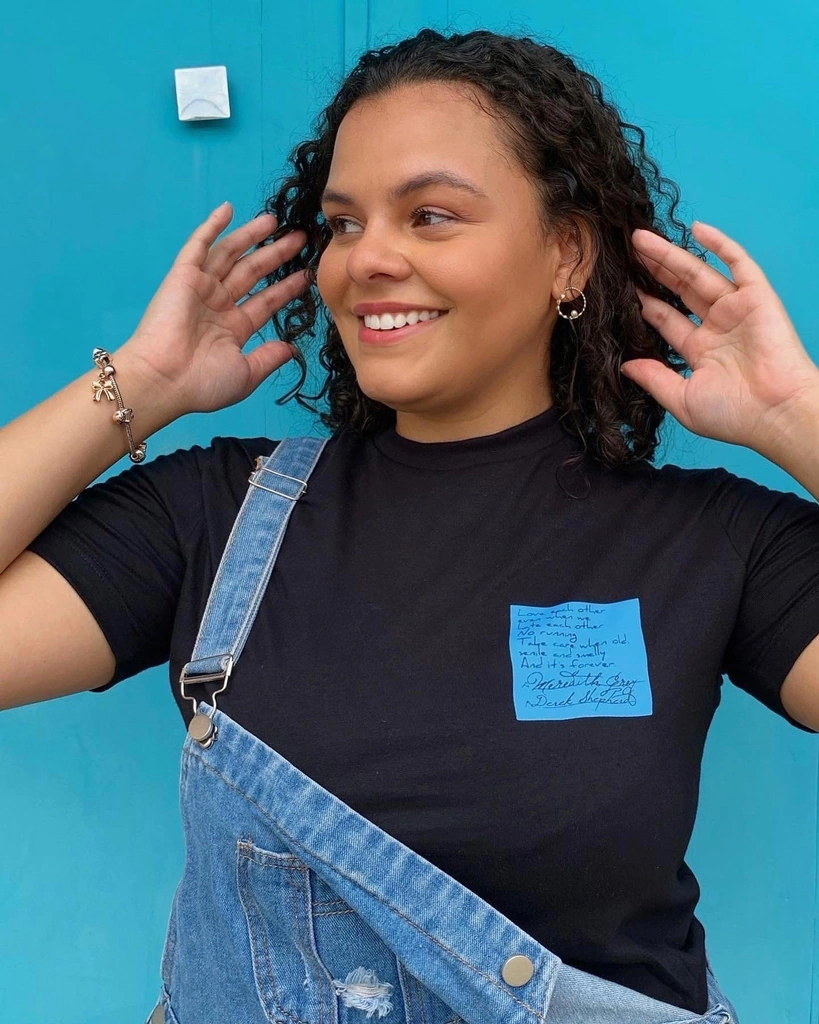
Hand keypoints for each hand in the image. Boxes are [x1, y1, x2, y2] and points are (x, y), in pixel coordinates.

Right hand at [117, 203, 309, 414]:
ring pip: (231, 254)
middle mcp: (218, 305)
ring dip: (251, 236)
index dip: (285, 288)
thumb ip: (269, 358)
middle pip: (253, 272)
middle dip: (276, 255)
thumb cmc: (202, 383)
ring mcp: (201, 289)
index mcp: (233, 329)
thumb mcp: (246, 374)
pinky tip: (228, 209)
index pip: (265, 301)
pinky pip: (198, 245)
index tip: (306, 275)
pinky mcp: (183, 276)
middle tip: (300, 239)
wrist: (165, 379)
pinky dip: (212, 226)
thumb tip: (292, 349)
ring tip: (275, 221)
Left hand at [623, 221, 818, 458]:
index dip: (642, 302)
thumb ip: (653, 379)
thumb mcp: (682, 399)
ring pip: (697, 274)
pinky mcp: (757, 297)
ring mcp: (736, 310)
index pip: (665, 319)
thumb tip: (623, 366)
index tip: (619, 287)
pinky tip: (696, 228)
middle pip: (677, 291)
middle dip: (652, 271)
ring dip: (671, 255)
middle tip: (626, 252)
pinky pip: (738, 264)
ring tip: (640, 238)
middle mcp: (717, 327)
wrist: (776, 413)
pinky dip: (720, 245)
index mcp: (700, 352)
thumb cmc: (733, 415)